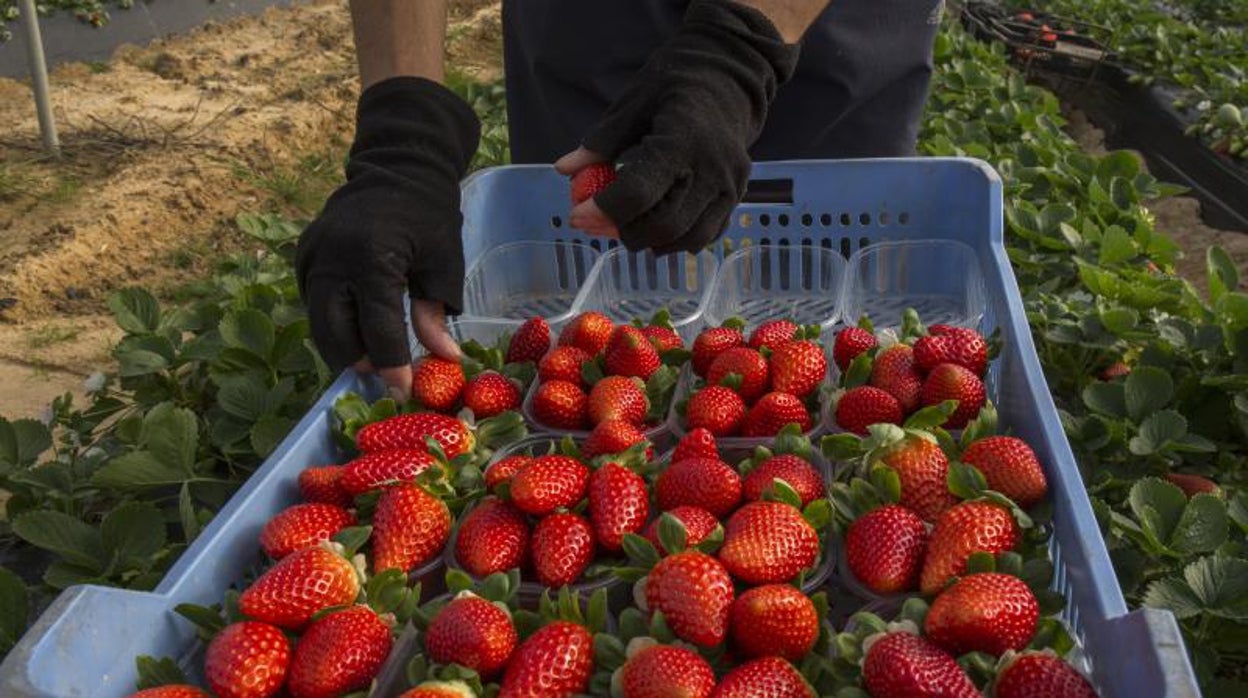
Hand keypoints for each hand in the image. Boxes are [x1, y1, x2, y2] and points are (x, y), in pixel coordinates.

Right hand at [296, 77, 479, 398]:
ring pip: (318, 321)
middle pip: (334, 332)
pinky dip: (332, 321)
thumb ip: (436, 312)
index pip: (377, 327)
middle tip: (383, 376)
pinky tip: (357, 329)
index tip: (403, 390)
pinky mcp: (303, 255)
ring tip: (372, 358)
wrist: (397, 164)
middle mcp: (331, 258)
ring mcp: (311, 256)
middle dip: (359, 359)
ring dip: (343, 344)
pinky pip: (313, 302)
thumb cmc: (429, 214)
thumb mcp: (443, 262)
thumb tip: (444, 359)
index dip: (391, 364)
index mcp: (371, 258)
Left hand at [555, 0, 798, 253]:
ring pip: (688, 237)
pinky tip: (656, 230)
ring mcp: (730, 185)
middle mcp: (711, 168)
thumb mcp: (632, 103)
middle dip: (624, 232)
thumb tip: (565, 169)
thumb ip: (601, 142)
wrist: (727, 78)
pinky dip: (679, 240)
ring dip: (652, 242)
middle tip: (597, 225)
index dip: (603, 210)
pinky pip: (708, 234)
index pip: (639, 193)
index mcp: (681, 140)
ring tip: (626, 229)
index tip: (576, 214)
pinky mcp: (738, 194)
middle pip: (664, 224)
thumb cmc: (673, 86)